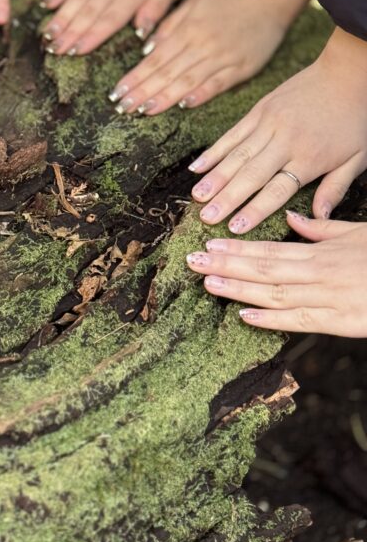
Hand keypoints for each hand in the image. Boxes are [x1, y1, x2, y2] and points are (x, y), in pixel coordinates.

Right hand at [41, 0, 187, 55]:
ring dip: (60, 18)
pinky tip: (47, 6)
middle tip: (52, 50)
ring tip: (46, 35)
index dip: (92, 35)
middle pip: (88, 12)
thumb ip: (157, 7)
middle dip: (69, 33)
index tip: (75, 51)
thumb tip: (141, 31)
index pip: (110, 18)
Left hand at [110, 0, 326, 114]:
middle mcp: (201, 44)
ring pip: (188, 79)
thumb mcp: (192, 6)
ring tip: (144, 110)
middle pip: (167, 71)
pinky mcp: (241, 67)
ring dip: (165, 96)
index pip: (154, 59)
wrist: (267, 2)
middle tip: (122, 107)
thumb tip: (146, 50)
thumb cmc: (224, 6)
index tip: (117, 93)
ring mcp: (221, 57)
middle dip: (142, 91)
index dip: (135, 77)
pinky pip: (219, 83)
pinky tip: (185, 104)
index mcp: (186, 30)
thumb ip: (169, 26)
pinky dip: (202, 93)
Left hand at [186, 211, 366, 336]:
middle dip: (226, 266)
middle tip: (191, 262)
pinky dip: (271, 320)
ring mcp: (331, 299)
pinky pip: (301, 322)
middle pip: (265, 270)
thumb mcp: (361, 232)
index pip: (271, 249)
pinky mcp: (343, 322)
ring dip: (238, 290)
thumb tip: (294, 218)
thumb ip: (325, 229)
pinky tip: (244, 316)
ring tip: (207, 283)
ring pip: (275, 295)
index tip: (209, 245)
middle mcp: (322, 274)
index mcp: (324, 252)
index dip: (238, 248)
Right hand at [189, 28, 366, 232]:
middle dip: (226, 198)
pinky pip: (232, 134)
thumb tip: (319, 218)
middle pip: (251, 175)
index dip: (255, 210)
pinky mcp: (259, 110)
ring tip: (197, 196)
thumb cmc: (355, 117)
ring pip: (236, 155)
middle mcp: (285, 142)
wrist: (347, 72)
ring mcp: (269, 124)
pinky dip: (214, 151)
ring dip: (215, 177)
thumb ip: (335, 188)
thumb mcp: (357, 157)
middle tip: (206, 217)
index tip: (235, 228)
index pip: (277, 190)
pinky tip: (198, 166)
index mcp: (309, 158)